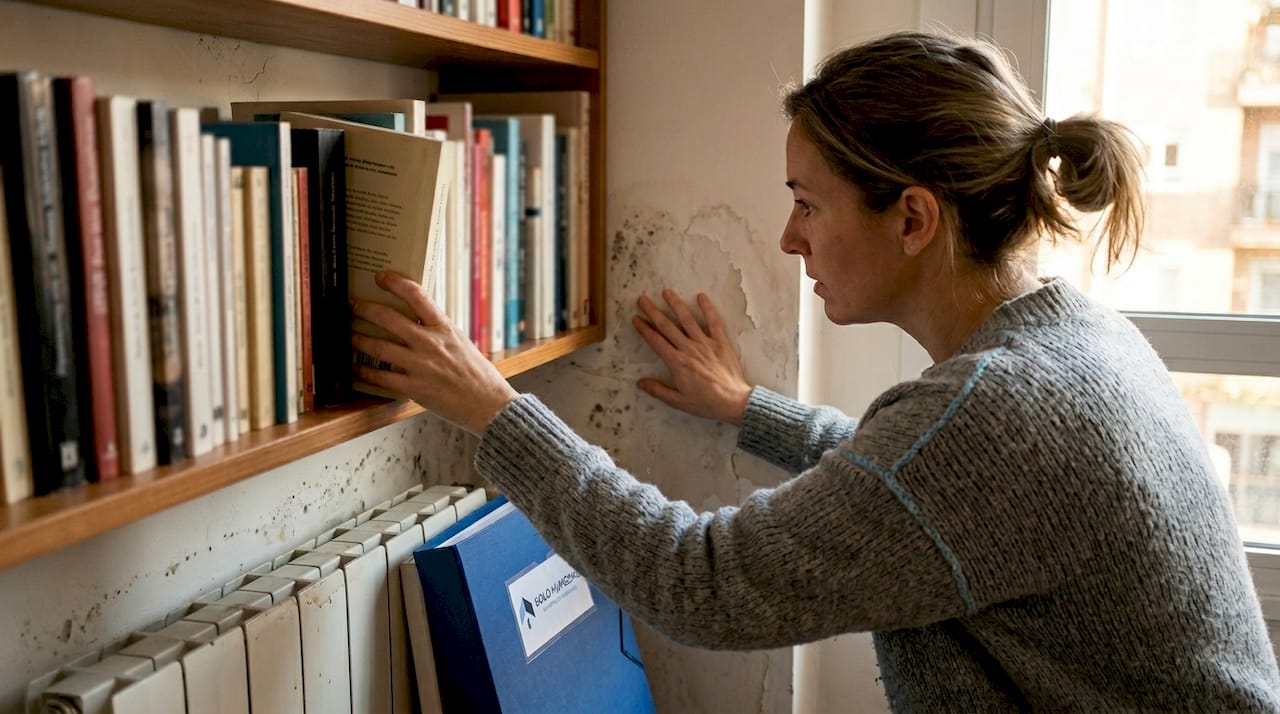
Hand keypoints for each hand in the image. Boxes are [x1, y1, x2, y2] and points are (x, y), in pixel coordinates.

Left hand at [350, 271, 517, 435]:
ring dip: (357, 339)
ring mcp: (420, 366)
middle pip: (388, 318)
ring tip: (348, 335)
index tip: (381, 277)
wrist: (488, 404)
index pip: (417, 295)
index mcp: (444, 328)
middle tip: (352, 305)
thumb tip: (416, 320)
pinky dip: (364, 372)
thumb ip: (438, 331)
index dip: (395, 282)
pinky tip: (355, 369)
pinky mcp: (414, 388)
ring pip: (378, 347)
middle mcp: (430, 343)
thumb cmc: (478, 375)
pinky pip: (381, 377)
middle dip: (364, 308)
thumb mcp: (460, 343)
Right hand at [633, 289, 750, 425]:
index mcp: (677, 363)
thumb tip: (640, 383)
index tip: (636, 319)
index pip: (656, 341)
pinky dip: (708, 309)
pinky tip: (701, 297)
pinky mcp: (720, 343)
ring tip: (667, 292)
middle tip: (643, 299)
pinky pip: (714, 322)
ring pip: (687, 320)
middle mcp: (689, 349)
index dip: (644, 329)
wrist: (733, 402)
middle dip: (653, 311)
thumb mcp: (678, 401)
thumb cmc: (706, 403)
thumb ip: (658, 390)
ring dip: (676, 305)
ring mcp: (705, 344)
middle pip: (667, 326)